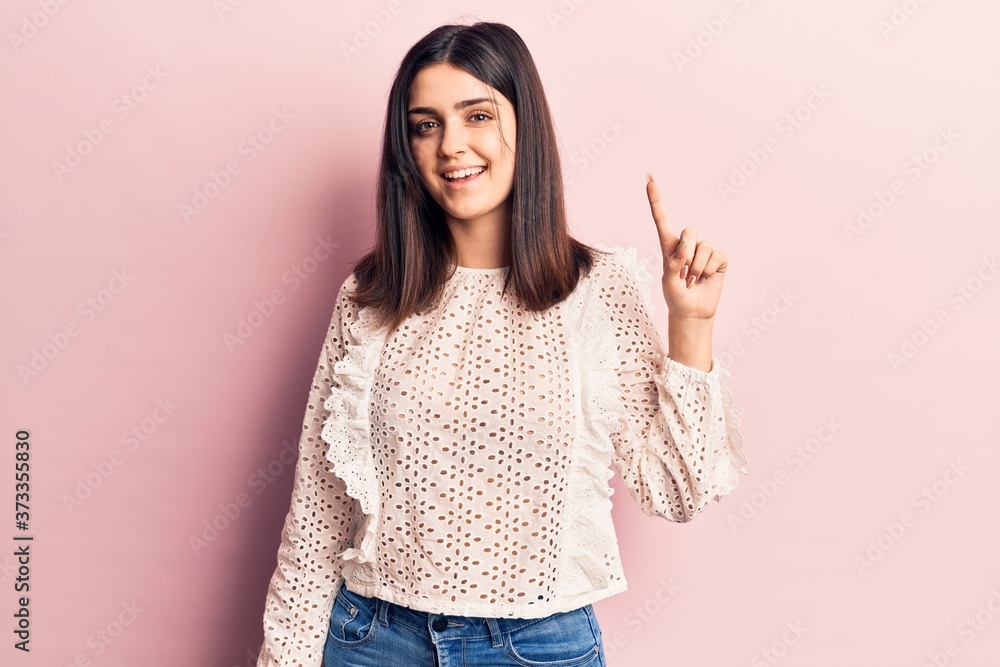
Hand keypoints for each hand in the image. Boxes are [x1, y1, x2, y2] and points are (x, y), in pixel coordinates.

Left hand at [645, 172, 727, 320]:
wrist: (693, 312)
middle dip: (687, 254)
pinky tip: (706, 278)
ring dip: (698, 267)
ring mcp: (704, 251)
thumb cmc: (676, 296)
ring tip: (693, 279)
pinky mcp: (719, 259)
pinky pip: (717, 256)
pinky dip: (710, 270)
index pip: (662, 219)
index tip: (649, 179)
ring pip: (704, 246)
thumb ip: (673, 265)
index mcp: (669, 246)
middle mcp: (687, 244)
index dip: (656, 199)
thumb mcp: (668, 283)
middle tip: (683, 274)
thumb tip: (683, 250)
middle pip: (689, 232)